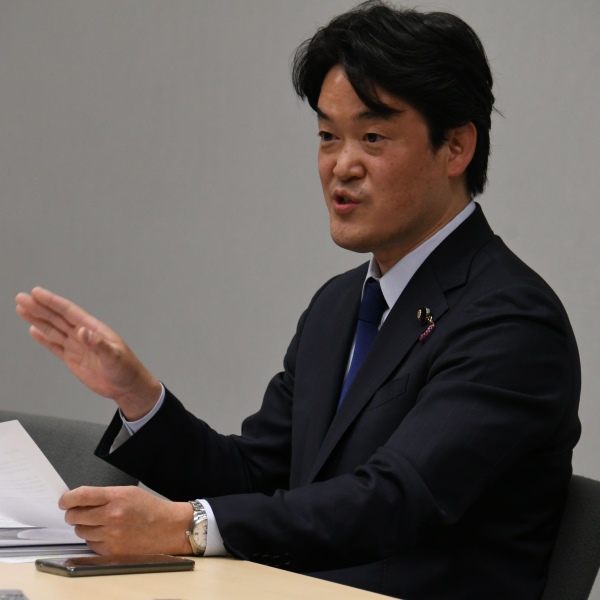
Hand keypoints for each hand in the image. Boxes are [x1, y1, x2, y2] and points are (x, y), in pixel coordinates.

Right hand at [15, 287, 161, 419]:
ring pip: (53, 329)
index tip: (37, 293)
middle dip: (39, 308)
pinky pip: (55, 346)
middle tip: (21, 298)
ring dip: (38, 319)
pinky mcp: (74, 359)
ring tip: (23, 309)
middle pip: (57, 318)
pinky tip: (34, 330)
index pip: (69, 312)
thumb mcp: (115, 357)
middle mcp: (84, 335)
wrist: (128, 387)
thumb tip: (83, 332)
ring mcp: (78, 346)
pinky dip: (44, 338)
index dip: (53, 302)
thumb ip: (99, 344)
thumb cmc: (127, 370)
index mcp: (94, 329)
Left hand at [59, 486, 192, 554]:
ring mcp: (111, 535)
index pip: (81, 496)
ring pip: (80, 531)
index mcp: (116, 497)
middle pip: (75, 515)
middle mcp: (112, 516)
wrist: (168, 527)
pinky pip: (90, 544)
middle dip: (73, 513)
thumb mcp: (129, 492)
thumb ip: (105, 495)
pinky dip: (94, 538)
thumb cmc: (150, 509)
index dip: (67, 498)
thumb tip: (80, 500)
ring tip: (98, 523)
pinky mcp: (111, 550)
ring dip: (84, 526)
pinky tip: (106, 533)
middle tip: (78, 512)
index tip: (64, 500)